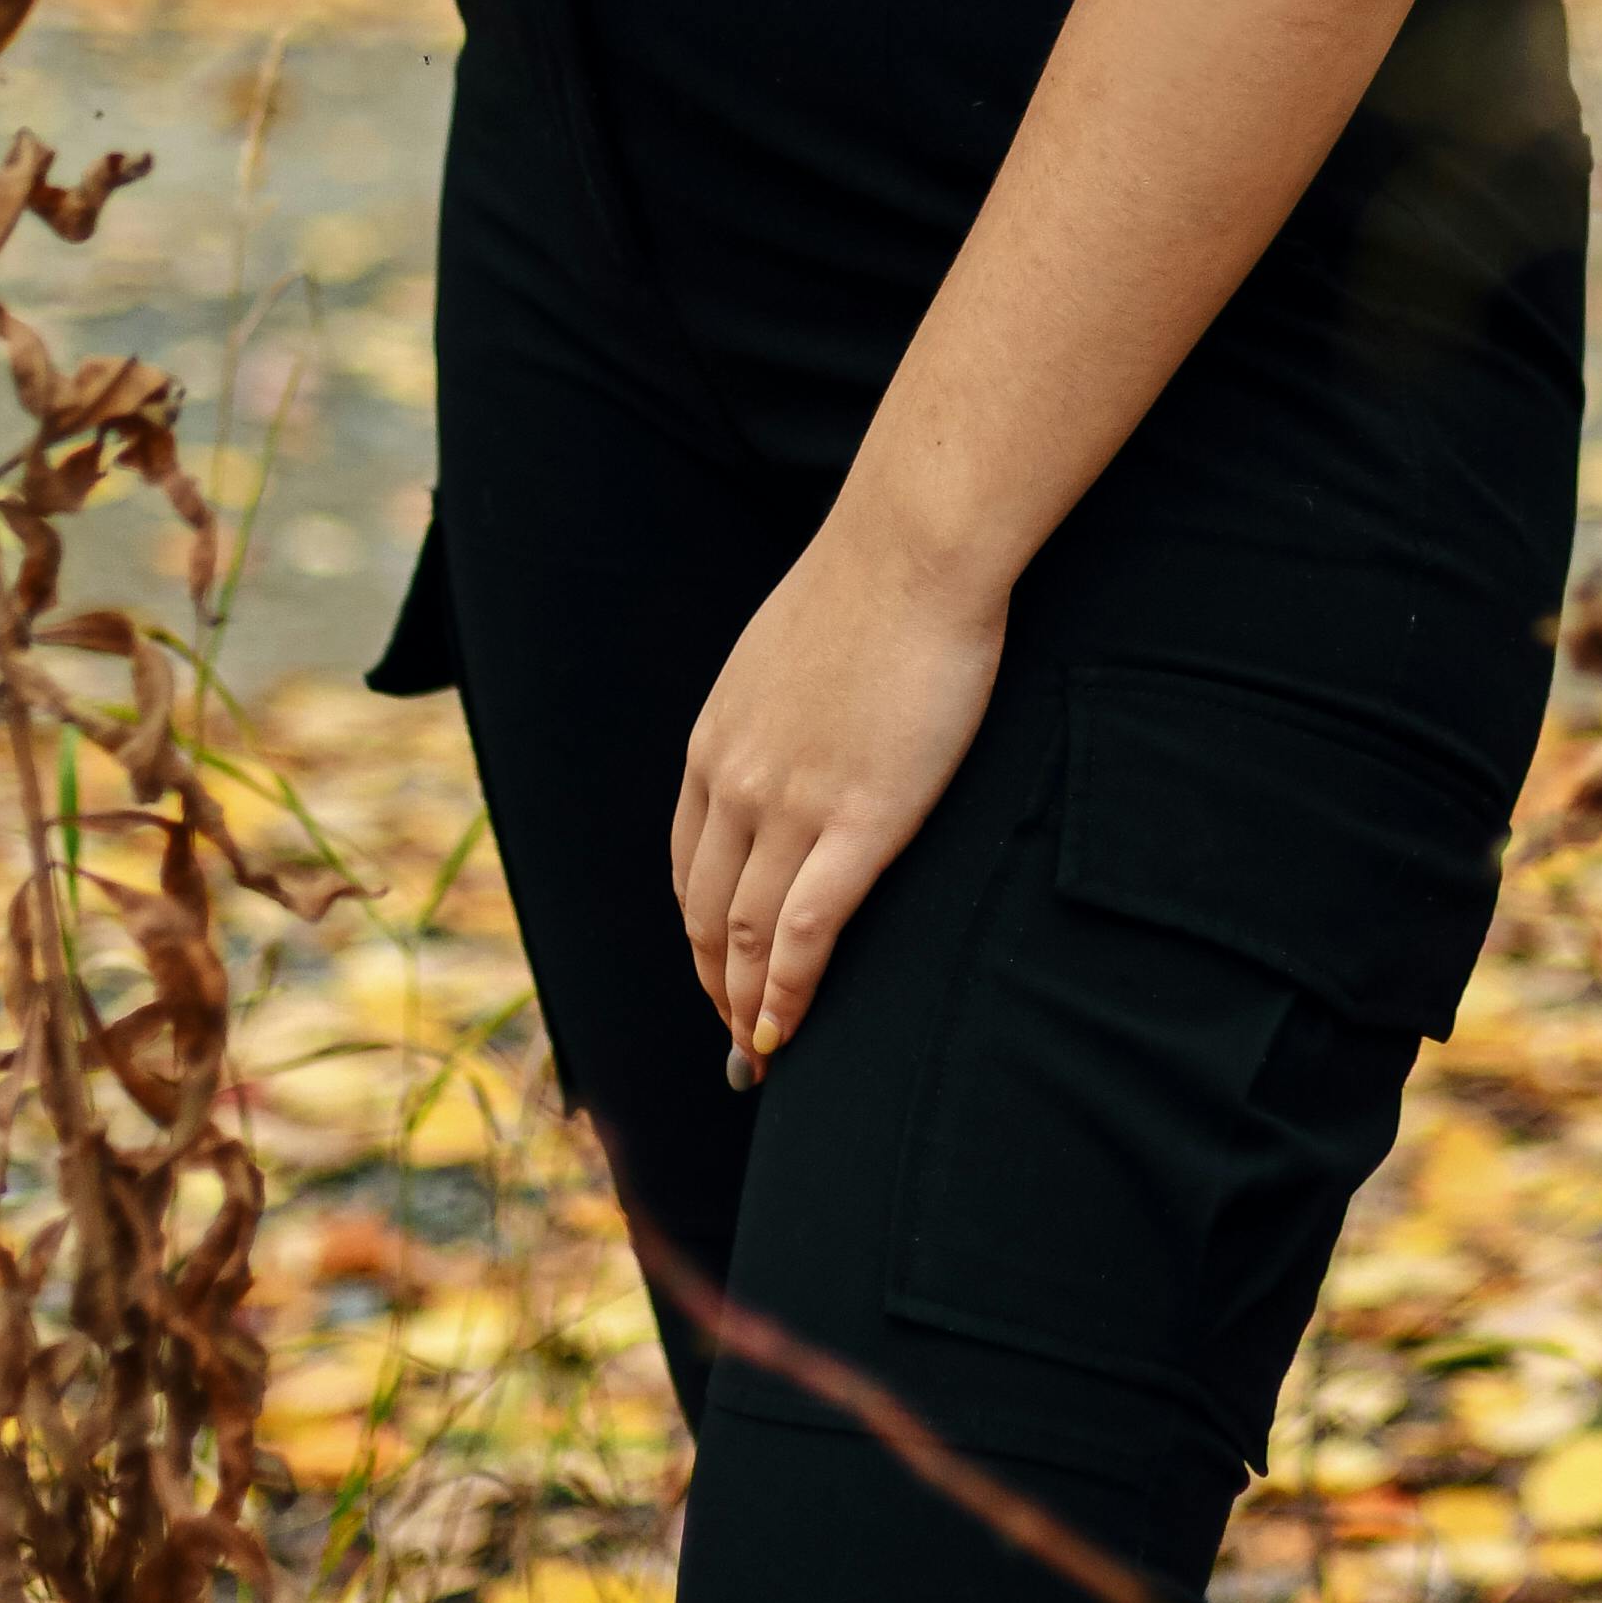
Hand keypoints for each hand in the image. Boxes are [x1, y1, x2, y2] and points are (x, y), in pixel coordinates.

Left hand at [669, 505, 1008, 1072]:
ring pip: (747, 934)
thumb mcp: (784, 655)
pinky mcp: (859, 823)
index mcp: (715, 743)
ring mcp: (792, 807)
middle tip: (737, 1033)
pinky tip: (789, 1028)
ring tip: (763, 1048)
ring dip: (749, 1003)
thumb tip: (796, 742)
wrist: (913, 554)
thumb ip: (774, 715)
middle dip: (715, 983)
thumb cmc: (871, 590)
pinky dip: (790, 990)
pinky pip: (807, 931)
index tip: (716, 968)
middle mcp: (735, 784)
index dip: (699, 931)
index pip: (689, 865)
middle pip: (706, 912)